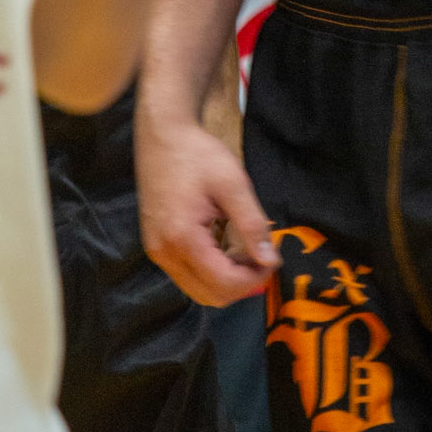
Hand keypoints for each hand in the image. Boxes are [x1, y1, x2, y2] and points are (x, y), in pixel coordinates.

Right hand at [135, 111, 279, 306]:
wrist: (162, 134)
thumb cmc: (197, 154)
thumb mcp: (233, 184)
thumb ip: (252, 225)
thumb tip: (270, 260)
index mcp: (182, 239)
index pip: (224, 284)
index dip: (255, 278)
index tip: (273, 257)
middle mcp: (164, 253)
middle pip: (210, 296)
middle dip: (242, 283)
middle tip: (262, 255)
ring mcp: (158, 252)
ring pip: (198, 290)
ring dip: (227, 278)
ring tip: (245, 247)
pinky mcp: (157, 246)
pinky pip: (188, 274)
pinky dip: (212, 269)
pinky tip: (225, 243)